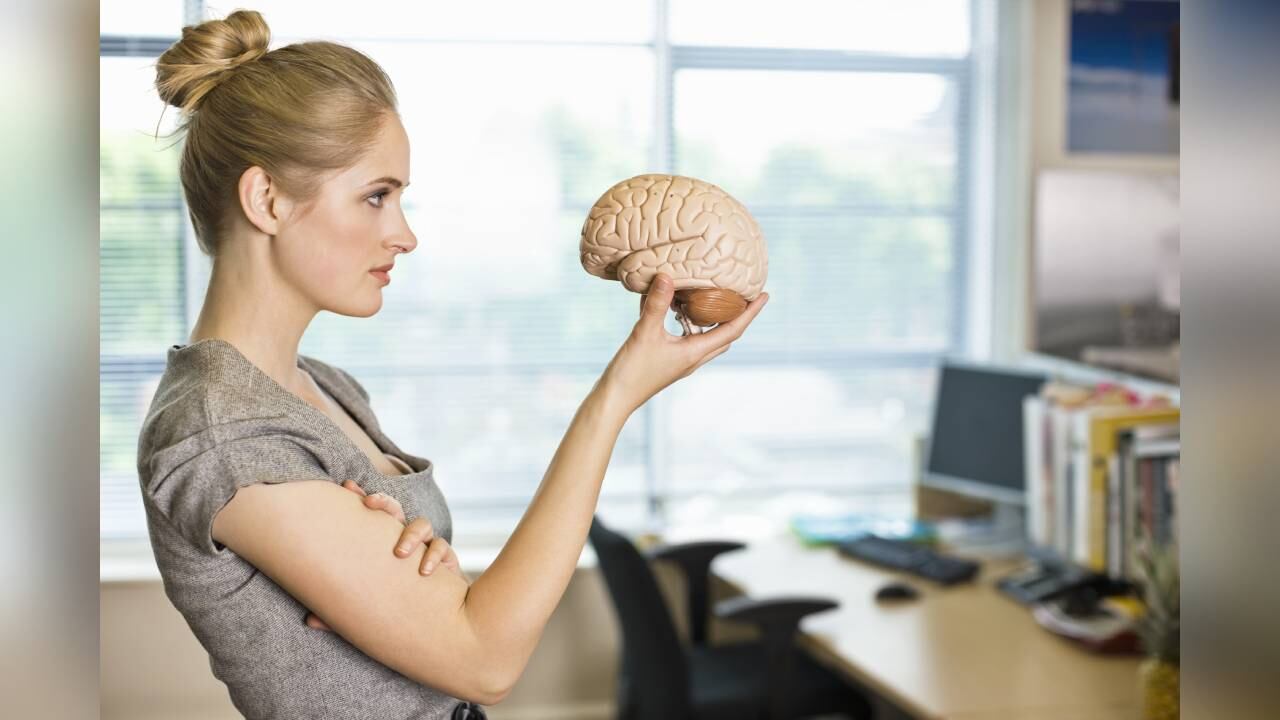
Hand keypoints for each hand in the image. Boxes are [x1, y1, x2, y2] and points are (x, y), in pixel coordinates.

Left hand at [303, 479, 464, 631]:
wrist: (433, 624)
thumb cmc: (397, 610)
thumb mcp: (368, 609)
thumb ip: (342, 613)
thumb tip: (309, 620)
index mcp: (382, 545)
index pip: (372, 516)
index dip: (362, 498)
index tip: (348, 486)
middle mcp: (404, 541)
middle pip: (395, 510)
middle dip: (384, 502)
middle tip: (370, 504)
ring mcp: (426, 549)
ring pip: (422, 524)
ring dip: (411, 534)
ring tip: (400, 553)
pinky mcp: (446, 561)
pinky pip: (442, 548)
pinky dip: (434, 556)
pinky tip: (424, 571)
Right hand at [600, 272, 768, 412]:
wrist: (614, 399)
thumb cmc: (631, 372)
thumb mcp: (644, 333)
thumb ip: (656, 305)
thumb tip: (668, 276)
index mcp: (695, 353)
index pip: (732, 330)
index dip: (750, 313)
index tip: (765, 295)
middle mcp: (693, 358)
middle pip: (725, 335)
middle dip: (736, 315)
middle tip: (743, 294)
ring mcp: (681, 361)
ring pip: (706, 337)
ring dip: (711, 318)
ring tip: (711, 296)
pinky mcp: (667, 360)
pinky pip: (685, 337)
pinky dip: (686, 321)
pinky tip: (671, 307)